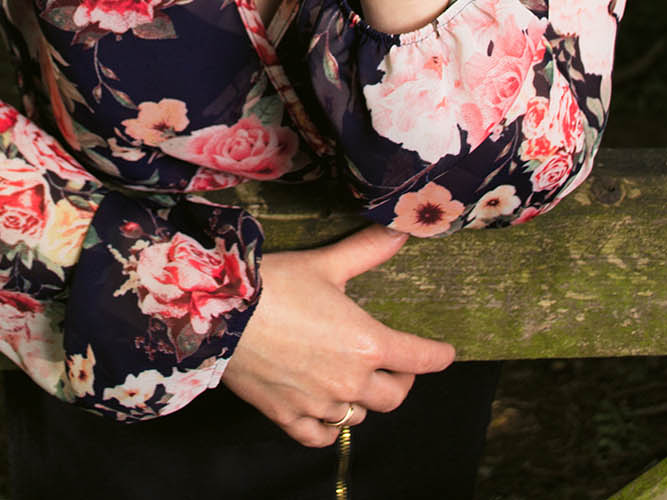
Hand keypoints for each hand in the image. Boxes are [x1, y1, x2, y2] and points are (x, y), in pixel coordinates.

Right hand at [221, 224, 454, 446]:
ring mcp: (320, 403)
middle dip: (401, 379)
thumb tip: (402, 230)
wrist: (220, 314)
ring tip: (356, 381)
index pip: (419, 358)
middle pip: (394, 395)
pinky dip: (329, 426)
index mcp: (367, 343)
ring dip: (364, 400)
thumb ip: (367, 250)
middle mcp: (350, 381)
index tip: (446, 352)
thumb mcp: (326, 263)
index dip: (437, 355)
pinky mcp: (289, 416)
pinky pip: (321, 435)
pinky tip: (326, 411)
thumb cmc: (275, 284)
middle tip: (397, 365)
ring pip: (359, 415)